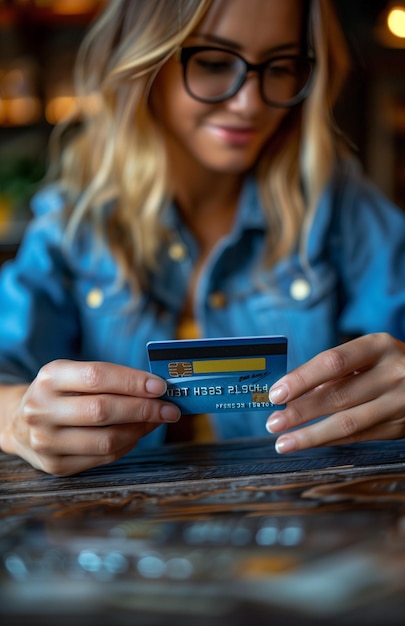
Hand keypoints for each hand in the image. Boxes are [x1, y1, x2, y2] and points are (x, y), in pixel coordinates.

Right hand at [1, 359, 179, 474]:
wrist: (18, 423)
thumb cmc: (59, 394)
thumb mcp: (73, 375)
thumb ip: (110, 379)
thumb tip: (157, 389)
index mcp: (50, 377)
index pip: (97, 376)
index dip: (132, 382)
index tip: (160, 386)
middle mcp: (42, 409)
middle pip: (103, 410)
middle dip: (144, 409)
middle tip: (169, 408)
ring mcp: (46, 441)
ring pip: (106, 440)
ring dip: (140, 430)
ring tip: (156, 421)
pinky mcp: (55, 466)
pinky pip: (103, 458)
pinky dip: (128, 445)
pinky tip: (137, 434)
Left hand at [266, 333, 404, 452]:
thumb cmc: (387, 364)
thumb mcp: (367, 355)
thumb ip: (334, 372)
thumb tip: (290, 394)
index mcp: (378, 346)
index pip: (332, 362)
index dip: (301, 379)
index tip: (276, 394)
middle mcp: (392, 373)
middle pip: (337, 395)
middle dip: (299, 412)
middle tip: (272, 422)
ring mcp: (399, 402)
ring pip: (347, 424)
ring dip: (310, 436)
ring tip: (282, 442)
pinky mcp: (400, 428)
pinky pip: (358, 437)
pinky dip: (329, 441)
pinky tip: (309, 443)